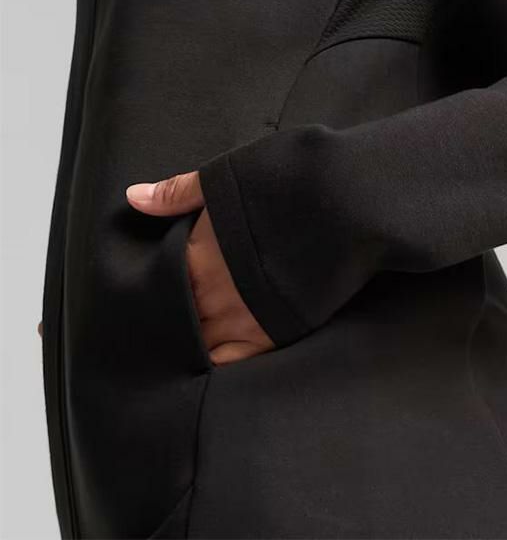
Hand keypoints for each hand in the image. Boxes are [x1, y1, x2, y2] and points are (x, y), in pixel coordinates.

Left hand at [125, 171, 274, 364]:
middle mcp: (212, 295)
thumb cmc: (280, 191)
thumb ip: (177, 194)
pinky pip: (232, 362)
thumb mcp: (224, 181)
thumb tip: (134, 196)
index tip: (155, 293)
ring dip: (194, 340)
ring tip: (193, 338)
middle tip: (172, 318)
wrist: (336, 209)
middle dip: (172, 318)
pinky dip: (219, 362)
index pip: (159, 288)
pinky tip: (215, 359)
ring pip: (199, 343)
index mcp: (196, 259)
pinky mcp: (270, 334)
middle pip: (176, 319)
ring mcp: (241, 319)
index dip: (155, 292)